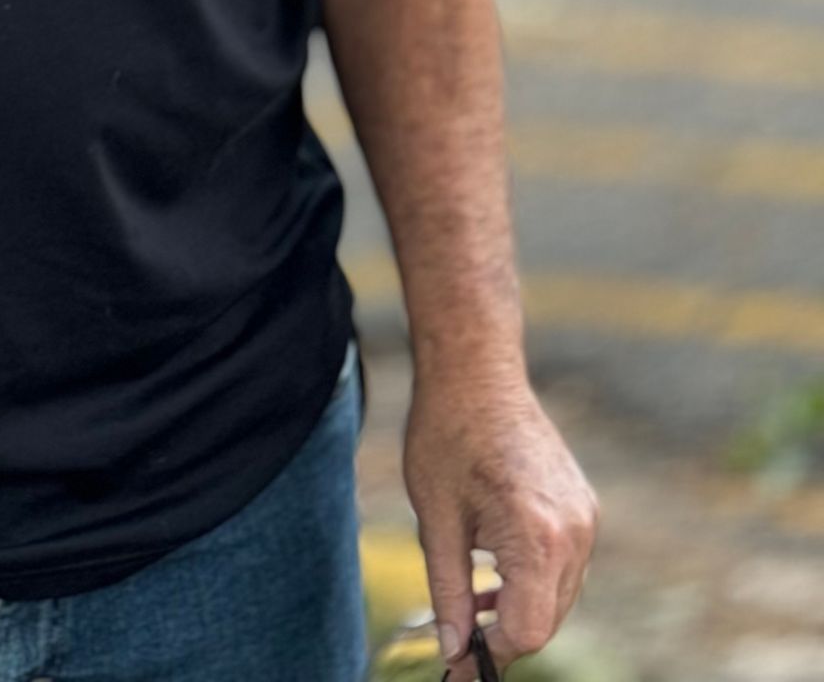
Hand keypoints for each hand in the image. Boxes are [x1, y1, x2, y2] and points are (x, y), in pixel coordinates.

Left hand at [403, 367, 598, 675]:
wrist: (476, 369)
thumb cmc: (447, 435)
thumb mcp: (436, 521)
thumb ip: (449, 593)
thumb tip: (455, 652)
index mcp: (537, 536)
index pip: (526, 630)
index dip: (492, 656)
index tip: (460, 667)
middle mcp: (574, 533)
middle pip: (546, 619)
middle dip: (505, 638)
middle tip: (460, 649)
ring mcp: (585, 518)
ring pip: (558, 596)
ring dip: (520, 610)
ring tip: (473, 608)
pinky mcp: (584, 507)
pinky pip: (564, 566)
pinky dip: (534, 580)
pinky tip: (494, 575)